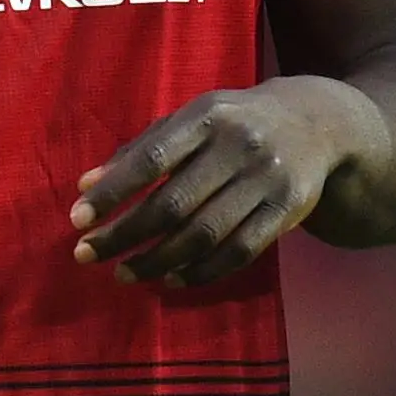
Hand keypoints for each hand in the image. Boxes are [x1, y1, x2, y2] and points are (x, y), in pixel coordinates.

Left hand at [68, 76, 381, 285]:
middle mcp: (240, 145)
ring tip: (124, 273)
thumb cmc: (235, 123)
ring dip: (158, 260)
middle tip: (88, 254)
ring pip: (204, 233)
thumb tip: (85, 187)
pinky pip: (240, 251)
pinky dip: (202, 271)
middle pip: (174, 203)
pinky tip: (173, 279)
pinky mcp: (288, 209)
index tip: (77, 219)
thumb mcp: (191, 120)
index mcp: (208, 116)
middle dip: (125, 234)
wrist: (318, 123)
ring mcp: (267, 179)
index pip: (152, 158)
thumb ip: (140, 149)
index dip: (114, 192)